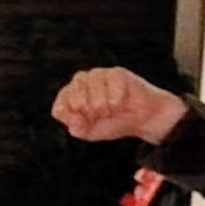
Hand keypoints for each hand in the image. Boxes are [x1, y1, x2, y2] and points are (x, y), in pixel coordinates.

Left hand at [51, 67, 187, 145]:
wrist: (144, 118)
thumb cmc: (116, 123)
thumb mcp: (93, 132)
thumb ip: (79, 129)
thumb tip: (72, 124)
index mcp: (71, 96)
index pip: (59, 107)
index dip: (73, 119)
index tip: (86, 123)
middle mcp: (82, 82)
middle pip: (75, 99)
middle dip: (90, 113)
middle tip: (103, 115)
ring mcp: (98, 75)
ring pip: (92, 91)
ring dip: (104, 107)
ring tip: (113, 109)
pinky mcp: (116, 72)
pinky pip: (111, 88)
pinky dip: (117, 101)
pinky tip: (123, 102)